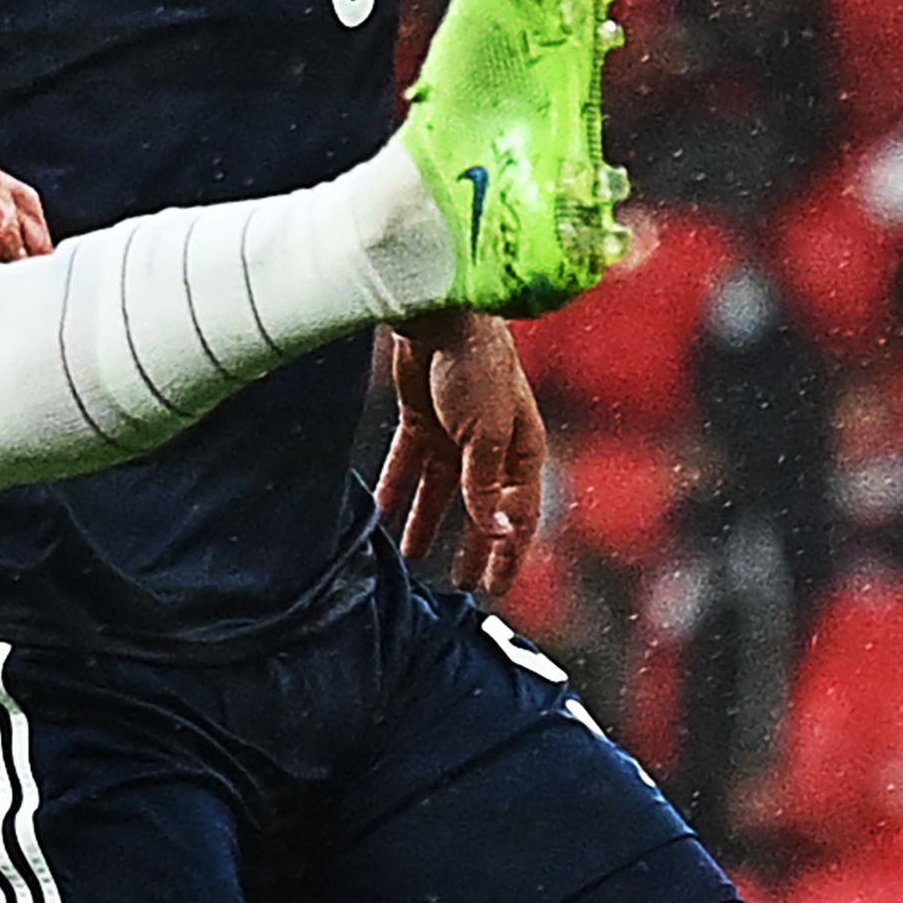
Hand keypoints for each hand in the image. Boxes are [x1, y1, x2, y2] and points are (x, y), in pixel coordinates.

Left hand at [374, 314, 546, 594]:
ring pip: (440, 492)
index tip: (494, 588)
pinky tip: (381, 516)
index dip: (508, 553)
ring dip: (426, 523)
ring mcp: (454, 435)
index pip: (520, 514)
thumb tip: (499, 531)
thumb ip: (487, 483)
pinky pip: (407, 466)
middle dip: (470, 546)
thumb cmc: (478, 367)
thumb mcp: (487, 433)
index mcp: (521, 451)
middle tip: (460, 586)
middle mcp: (490, 448)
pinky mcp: (420, 420)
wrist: (441, 314)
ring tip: (411, 558)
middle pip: (480, 508)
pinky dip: (395, 490)